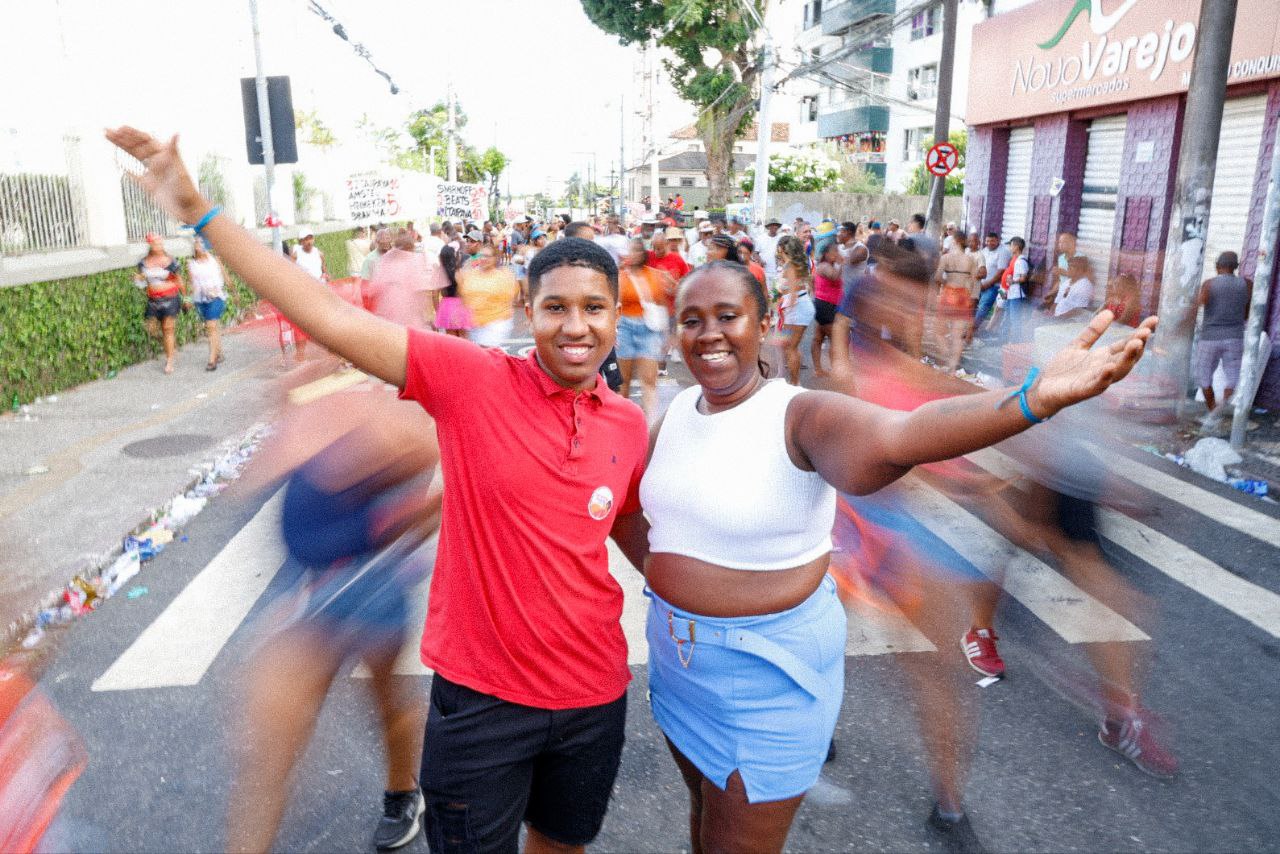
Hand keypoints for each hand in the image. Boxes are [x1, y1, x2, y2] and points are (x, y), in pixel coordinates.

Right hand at [104, 126, 208, 223]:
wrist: (189, 211)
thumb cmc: (188, 190)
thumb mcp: (179, 169)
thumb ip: (174, 151)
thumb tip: (176, 133)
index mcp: (165, 156)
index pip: (146, 140)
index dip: (133, 134)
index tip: (120, 128)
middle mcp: (158, 162)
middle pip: (137, 146)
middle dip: (122, 138)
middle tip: (106, 130)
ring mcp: (153, 173)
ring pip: (134, 156)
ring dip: (121, 147)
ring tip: (108, 137)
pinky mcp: (150, 186)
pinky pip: (135, 174)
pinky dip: (125, 167)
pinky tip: (116, 160)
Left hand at [1031, 310, 1157, 416]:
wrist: (1043, 389)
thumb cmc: (1063, 369)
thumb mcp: (1078, 345)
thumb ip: (1093, 332)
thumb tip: (1109, 312)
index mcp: (1104, 357)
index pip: (1126, 344)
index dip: (1140, 333)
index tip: (1153, 320)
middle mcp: (1104, 369)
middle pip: (1126, 358)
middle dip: (1137, 346)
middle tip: (1145, 332)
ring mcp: (1095, 381)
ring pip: (1117, 372)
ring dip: (1127, 359)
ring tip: (1135, 344)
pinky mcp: (1082, 391)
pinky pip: (1097, 385)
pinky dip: (1105, 377)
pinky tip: (1110, 367)